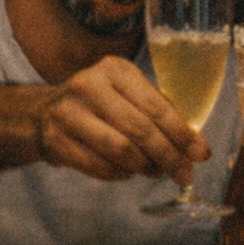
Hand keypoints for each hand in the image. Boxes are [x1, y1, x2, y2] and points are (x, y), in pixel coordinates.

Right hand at [38, 55, 208, 183]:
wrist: (43, 113)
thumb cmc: (100, 104)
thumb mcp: (127, 94)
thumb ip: (158, 113)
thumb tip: (194, 148)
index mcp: (115, 70)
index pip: (157, 106)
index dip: (182, 134)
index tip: (201, 155)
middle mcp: (89, 86)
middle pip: (140, 130)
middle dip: (168, 156)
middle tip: (184, 174)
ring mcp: (68, 113)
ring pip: (120, 150)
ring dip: (145, 167)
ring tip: (155, 172)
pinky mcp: (55, 141)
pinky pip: (99, 166)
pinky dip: (120, 174)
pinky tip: (128, 172)